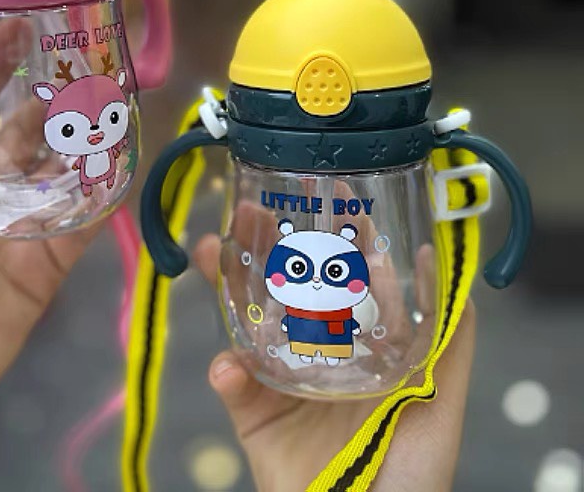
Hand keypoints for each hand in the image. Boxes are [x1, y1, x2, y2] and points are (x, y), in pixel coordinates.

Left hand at [0, 20, 99, 451]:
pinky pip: (82, 224)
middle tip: (82, 64)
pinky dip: (103, 196)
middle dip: (47, 100)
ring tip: (112, 105)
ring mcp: (18, 228)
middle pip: (20, 135)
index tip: (14, 30)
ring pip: (57, 172)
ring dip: (81, 141)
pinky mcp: (46, 265)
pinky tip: (124, 166)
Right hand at [193, 234, 475, 491]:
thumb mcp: (439, 404)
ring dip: (226, 284)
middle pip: (286, 287)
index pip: (343, 278)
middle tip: (249, 210)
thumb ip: (449, 341)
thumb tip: (443, 262)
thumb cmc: (410, 473)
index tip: (324, 196)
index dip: (332, 236)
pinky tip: (227, 366)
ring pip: (248, 322)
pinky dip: (227, 376)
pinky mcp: (254, 417)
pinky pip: (235, 388)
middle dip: (266, 245)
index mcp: (359, 344)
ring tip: (212, 251)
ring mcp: (282, 382)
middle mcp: (317, 352)